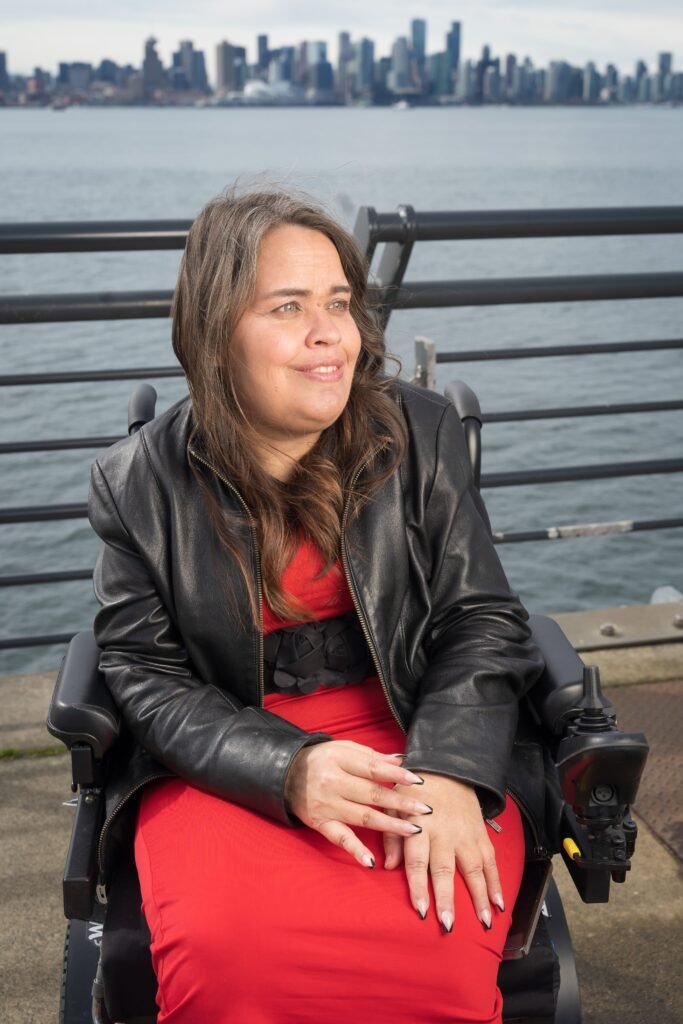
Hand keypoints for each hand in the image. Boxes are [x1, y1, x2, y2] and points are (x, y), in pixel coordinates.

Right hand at [284, 741, 433, 866]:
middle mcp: (332, 782)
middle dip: (400, 803)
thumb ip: (371, 756)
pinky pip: (339, 838)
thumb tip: (400, 761)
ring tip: (414, 830)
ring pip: (363, 817)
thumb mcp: (343, 749)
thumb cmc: (322, 760)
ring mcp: (327, 805)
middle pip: (372, 794)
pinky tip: (370, 861)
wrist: (287, 774)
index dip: (396, 775)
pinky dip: (354, 850)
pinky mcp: (321, 823)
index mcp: (339, 760)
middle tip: (425, 809)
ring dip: (390, 825)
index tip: (419, 780)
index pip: (373, 768)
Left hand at [383, 773, 503, 931]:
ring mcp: (465, 834)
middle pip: (444, 869)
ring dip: (479, 897)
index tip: (421, 911)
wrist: (446, 768)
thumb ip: (391, 836)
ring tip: (484, 922)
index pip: (417, 861)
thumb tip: (389, 866)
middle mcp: (444, 833)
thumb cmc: (414, 791)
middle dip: (447, 898)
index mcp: (419, 826)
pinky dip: (496, 882)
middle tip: (448, 924)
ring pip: (473, 869)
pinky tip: (499, 902)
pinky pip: (490, 860)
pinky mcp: (480, 834)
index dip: (419, 887)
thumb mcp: (394, 805)